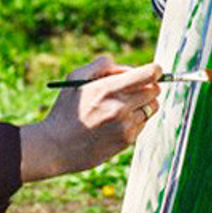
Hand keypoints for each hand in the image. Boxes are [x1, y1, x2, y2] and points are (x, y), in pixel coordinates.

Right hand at [19, 56, 161, 181]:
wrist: (56, 147)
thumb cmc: (65, 111)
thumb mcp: (75, 79)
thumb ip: (100, 65)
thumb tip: (123, 66)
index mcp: (108, 89)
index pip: (149, 75)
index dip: (155, 70)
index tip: (154, 71)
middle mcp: (120, 107)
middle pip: (155, 90)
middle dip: (148, 86)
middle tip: (135, 88)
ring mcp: (126, 126)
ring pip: (151, 108)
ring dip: (142, 104)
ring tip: (123, 106)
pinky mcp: (127, 140)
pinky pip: (143, 124)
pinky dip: (135, 120)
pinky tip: (117, 122)